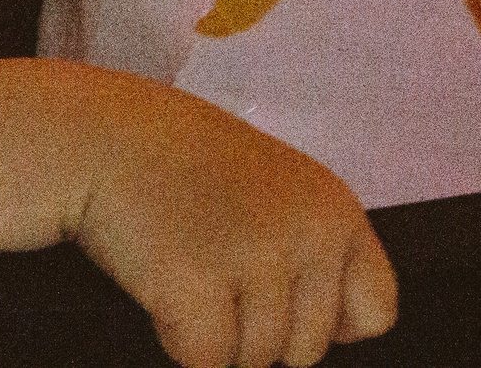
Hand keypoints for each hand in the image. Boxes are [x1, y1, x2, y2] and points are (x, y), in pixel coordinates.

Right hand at [70, 79, 394, 367]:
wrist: (104, 136)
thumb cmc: (184, 164)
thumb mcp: (279, 189)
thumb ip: (313, 250)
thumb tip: (346, 336)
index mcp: (335, 210)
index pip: (376, 310)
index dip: (328, 319)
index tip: (282, 293)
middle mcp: (308, 236)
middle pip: (306, 350)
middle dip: (257, 329)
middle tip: (215, 267)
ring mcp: (254, 261)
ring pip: (254, 359)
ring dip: (216, 333)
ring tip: (187, 265)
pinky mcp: (198, 288)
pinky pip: (207, 360)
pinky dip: (179, 338)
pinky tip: (163, 283)